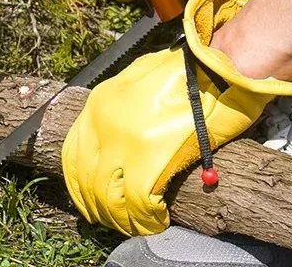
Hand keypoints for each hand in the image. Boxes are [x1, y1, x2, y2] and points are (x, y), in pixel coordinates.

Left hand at [61, 0, 291, 235]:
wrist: (218, 67)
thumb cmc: (187, 70)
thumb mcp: (139, 76)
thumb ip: (122, 105)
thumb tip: (117, 133)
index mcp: (99, 103)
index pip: (73, 156)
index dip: (81, 185)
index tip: (93, 201)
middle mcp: (104, 124)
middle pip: (87, 182)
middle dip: (100, 208)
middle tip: (116, 220)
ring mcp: (126, 144)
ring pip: (108, 199)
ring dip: (122, 219)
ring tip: (138, 224)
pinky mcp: (152, 161)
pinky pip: (138, 205)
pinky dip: (147, 220)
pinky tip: (158, 219)